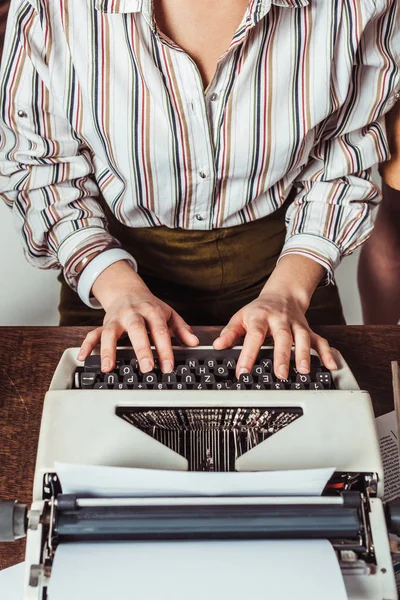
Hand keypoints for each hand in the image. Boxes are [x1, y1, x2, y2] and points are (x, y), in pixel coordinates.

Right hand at [77, 260, 198, 372]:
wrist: (127, 290)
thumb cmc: (150, 307)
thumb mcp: (169, 314)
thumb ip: (181, 329)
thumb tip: (194, 342)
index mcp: (151, 311)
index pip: (160, 331)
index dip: (165, 349)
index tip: (168, 366)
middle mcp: (132, 314)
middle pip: (136, 329)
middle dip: (141, 348)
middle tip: (147, 367)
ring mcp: (116, 319)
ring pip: (110, 332)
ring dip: (108, 350)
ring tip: (109, 367)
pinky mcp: (104, 324)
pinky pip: (92, 334)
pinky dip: (86, 345)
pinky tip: (83, 357)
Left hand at [213, 255, 337, 379]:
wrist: (283, 294)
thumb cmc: (259, 310)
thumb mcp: (240, 317)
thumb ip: (230, 333)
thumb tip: (217, 345)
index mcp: (260, 317)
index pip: (254, 335)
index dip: (248, 354)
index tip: (243, 372)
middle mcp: (280, 320)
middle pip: (282, 337)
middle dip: (282, 355)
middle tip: (280, 373)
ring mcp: (296, 324)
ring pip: (303, 338)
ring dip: (304, 354)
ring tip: (303, 371)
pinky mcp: (308, 330)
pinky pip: (320, 340)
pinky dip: (327, 353)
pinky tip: (331, 365)